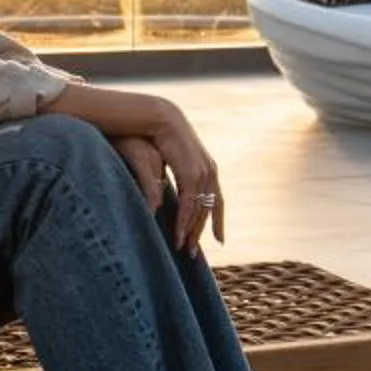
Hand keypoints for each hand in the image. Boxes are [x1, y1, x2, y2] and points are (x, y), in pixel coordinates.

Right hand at [107, 99, 223, 255]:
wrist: (152, 117)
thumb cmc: (151, 139)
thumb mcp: (158, 165)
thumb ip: (161, 182)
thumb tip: (159, 200)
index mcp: (205, 167)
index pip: (217, 198)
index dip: (217, 219)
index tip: (219, 239)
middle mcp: (209, 170)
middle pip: (212, 207)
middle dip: (203, 231)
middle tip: (195, 252)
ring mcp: (202, 171)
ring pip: (201, 209)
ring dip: (192, 231)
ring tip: (184, 248)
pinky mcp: (190, 172)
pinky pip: (189, 203)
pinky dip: (184, 220)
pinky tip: (178, 233)